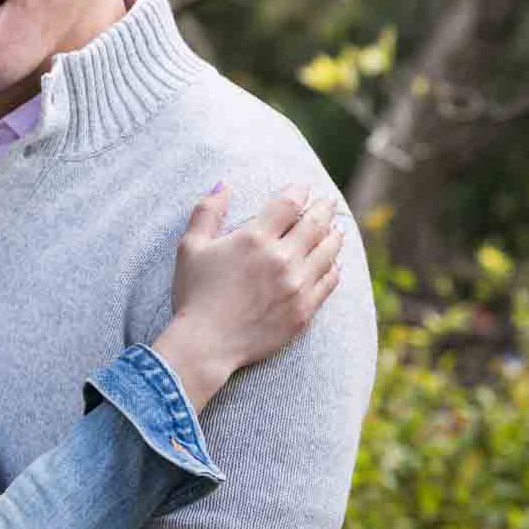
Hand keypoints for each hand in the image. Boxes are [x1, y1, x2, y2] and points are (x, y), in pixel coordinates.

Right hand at [155, 183, 343, 410]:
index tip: (303, 187)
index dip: (298, 191)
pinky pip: (328, 283)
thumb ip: (207, 211)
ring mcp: (296, 286)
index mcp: (255, 238)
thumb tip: (222, 184)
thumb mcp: (190, 247)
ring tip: (337, 229)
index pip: (288, 204)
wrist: (206, 344)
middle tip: (328, 201)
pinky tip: (335, 264)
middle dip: (323, 208)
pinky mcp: (304, 311)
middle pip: (314, 224)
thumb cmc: (194, 294)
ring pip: (327, 252)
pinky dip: (334, 269)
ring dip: (334, 236)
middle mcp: (281, 259)